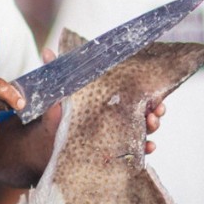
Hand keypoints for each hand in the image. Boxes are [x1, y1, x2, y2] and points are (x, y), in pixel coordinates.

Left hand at [38, 46, 163, 151]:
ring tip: (151, 124)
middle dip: (155, 112)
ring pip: (142, 131)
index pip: (134, 95)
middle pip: (144, 113)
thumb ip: (55, 75)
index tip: (156, 95)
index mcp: (109, 101)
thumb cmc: (56, 114)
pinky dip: (144, 149)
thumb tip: (46, 52)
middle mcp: (117, 117)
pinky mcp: (112, 151)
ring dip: (151, 127)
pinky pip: (132, 151)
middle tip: (155, 111)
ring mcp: (116, 135)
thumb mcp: (58, 94)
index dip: (149, 94)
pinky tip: (148, 147)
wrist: (47, 141)